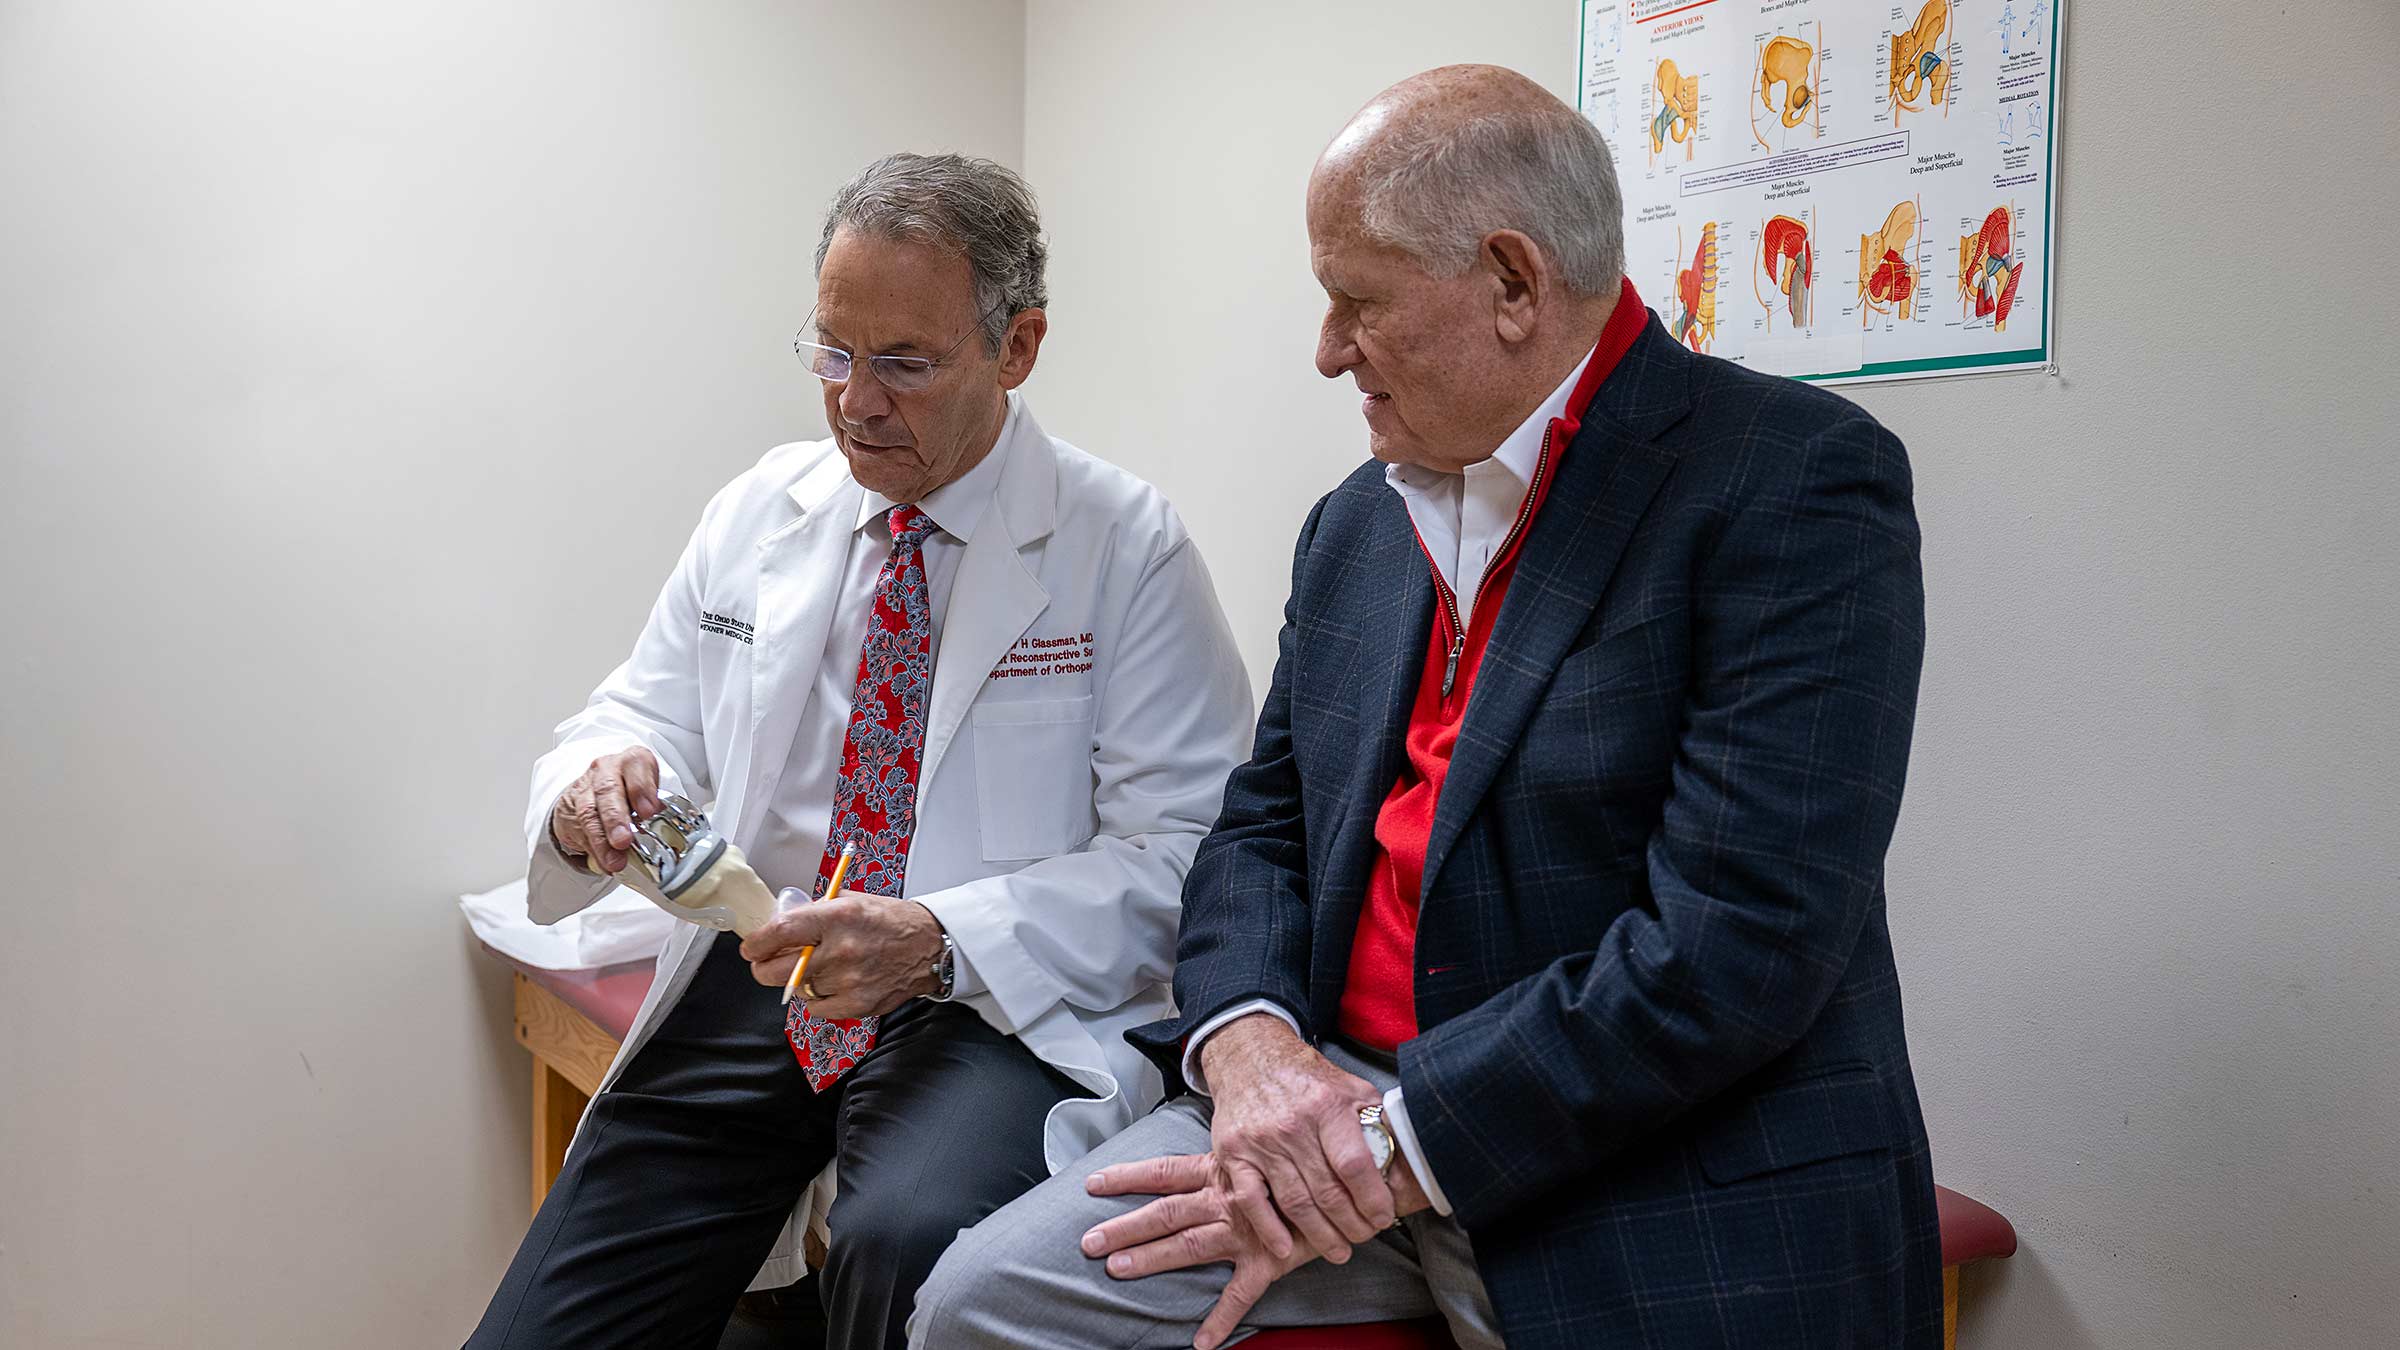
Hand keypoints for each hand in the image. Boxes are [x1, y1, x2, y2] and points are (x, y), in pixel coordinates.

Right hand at [549, 747, 661, 874]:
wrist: (597, 788)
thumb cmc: (630, 789)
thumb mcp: (650, 791)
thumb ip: (655, 805)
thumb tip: (662, 828)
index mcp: (632, 761)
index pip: (636, 767)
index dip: (641, 790)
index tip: (648, 812)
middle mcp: (606, 770)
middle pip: (607, 791)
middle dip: (615, 818)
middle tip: (623, 841)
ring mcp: (585, 787)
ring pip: (589, 813)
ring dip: (601, 841)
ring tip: (614, 861)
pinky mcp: (569, 807)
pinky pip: (578, 829)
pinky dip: (592, 849)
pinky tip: (603, 861)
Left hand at [737, 893, 943, 1017]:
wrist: (930, 946)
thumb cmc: (890, 921)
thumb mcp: (851, 901)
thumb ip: (815, 913)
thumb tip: (779, 927)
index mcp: (838, 917)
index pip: (780, 932)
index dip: (756, 943)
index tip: (751, 948)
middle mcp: (841, 949)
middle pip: (777, 972)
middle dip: (763, 969)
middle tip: (765, 964)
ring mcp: (849, 981)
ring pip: (798, 990)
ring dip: (800, 981)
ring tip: (821, 968)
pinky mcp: (858, 1004)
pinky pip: (817, 1009)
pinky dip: (819, 999)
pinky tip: (835, 984)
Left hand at [1081, 1148, 1436, 1349]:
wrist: (1360, 1168)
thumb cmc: (1313, 1149)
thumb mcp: (1274, 1140)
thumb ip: (1250, 1147)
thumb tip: (1227, 1145)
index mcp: (1223, 1171)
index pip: (1165, 1171)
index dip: (1128, 1177)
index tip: (1091, 1183)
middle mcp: (1226, 1199)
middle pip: (1164, 1212)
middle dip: (1124, 1226)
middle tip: (1087, 1242)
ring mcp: (1245, 1230)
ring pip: (1188, 1246)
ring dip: (1150, 1259)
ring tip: (1115, 1272)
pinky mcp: (1269, 1259)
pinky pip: (1241, 1294)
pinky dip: (1221, 1320)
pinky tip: (1202, 1344)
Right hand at [1196, 1014, 1393, 1265]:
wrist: (1250, 1059)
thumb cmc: (1307, 1080)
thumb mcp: (1351, 1088)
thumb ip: (1376, 1121)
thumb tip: (1402, 1161)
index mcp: (1326, 1107)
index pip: (1354, 1165)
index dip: (1372, 1199)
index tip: (1384, 1216)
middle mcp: (1292, 1126)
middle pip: (1327, 1191)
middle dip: (1352, 1224)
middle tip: (1364, 1236)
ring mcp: (1260, 1142)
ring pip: (1295, 1202)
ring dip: (1320, 1235)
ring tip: (1338, 1250)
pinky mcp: (1233, 1154)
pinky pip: (1251, 1200)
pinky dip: (1268, 1229)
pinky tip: (1285, 1248)